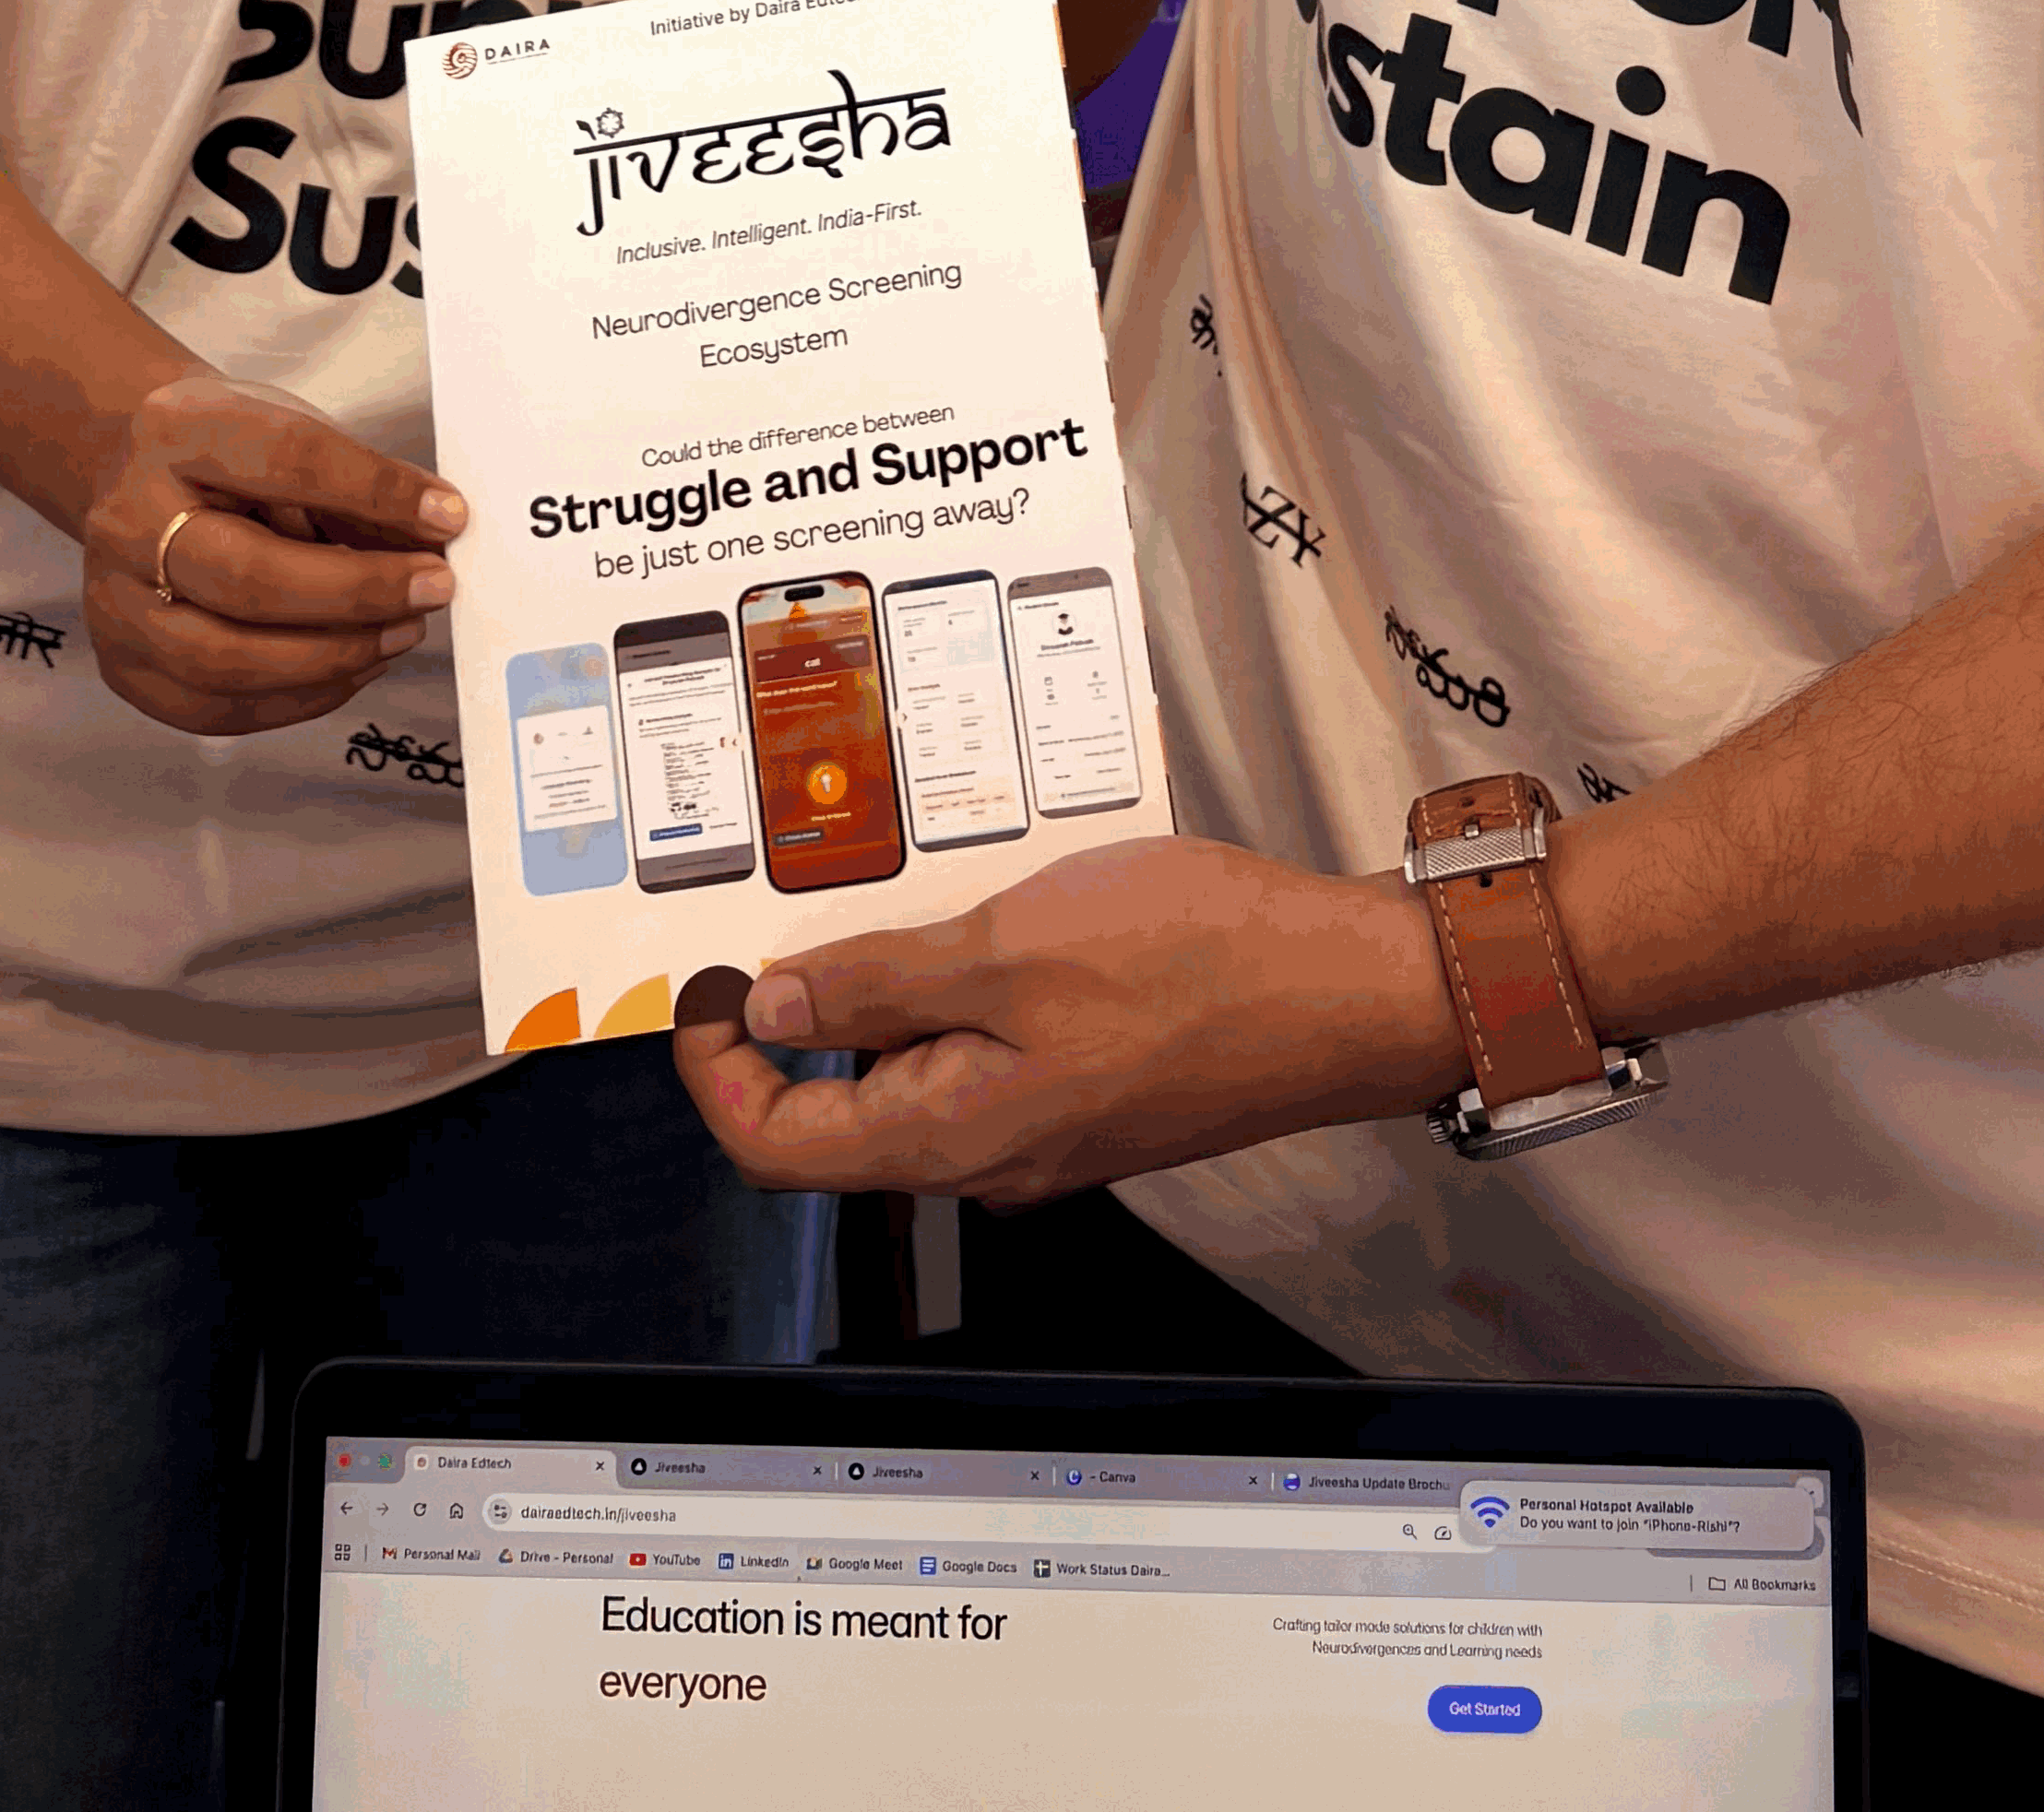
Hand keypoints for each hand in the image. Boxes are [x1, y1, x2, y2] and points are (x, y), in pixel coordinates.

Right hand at [79, 367, 462, 737]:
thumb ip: (356, 485)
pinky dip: (300, 696)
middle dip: (359, 593)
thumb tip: (435, 536)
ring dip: (335, 656)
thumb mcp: (287, 430)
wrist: (132, 472)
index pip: (286, 462)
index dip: (375, 492)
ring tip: (401, 631)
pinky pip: (217, 708)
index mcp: (175, 435)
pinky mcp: (123, 667)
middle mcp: (127, 521)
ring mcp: (114, 603)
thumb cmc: (227, 453)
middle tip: (434, 588)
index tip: (447, 517)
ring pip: (228, 660)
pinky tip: (352, 666)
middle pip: (250, 578)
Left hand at [668, 838, 1459, 1201]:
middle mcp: (985, 1153)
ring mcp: (1041, 1127)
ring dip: (873, 992)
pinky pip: (980, 1051)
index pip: (776, 1148)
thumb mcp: (1010, 948)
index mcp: (950, 1134)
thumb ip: (881, 984)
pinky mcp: (1087, 1090)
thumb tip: (772, 1009)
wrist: (1341, 991)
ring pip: (910, 1074)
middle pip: (834, 1117)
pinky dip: (947, 987)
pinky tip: (970, 911)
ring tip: (873, 890)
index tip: (702, 988)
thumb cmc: (1194, 961)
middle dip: (787, 1018)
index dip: (715, 1071)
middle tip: (775, 909)